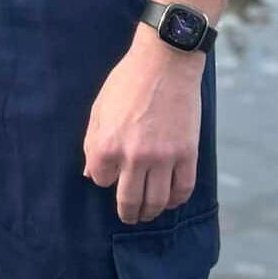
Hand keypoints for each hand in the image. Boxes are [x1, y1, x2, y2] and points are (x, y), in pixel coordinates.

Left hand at [83, 30, 203, 223]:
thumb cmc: (128, 82)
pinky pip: (182, 189)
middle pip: (129, 200)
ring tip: (148, 213)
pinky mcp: (187, 153)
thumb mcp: (99, 109)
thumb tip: (91, 175)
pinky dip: (176, 200)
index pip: (101, 180)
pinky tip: (171, 200)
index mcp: (106, 145)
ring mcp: (162, 157)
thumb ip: (92, 144)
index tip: (111, 172)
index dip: (105, 178)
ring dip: (151, 212)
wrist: (165, 62)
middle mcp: (133, 156)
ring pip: (156, 201)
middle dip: (128, 213)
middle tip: (130, 216)